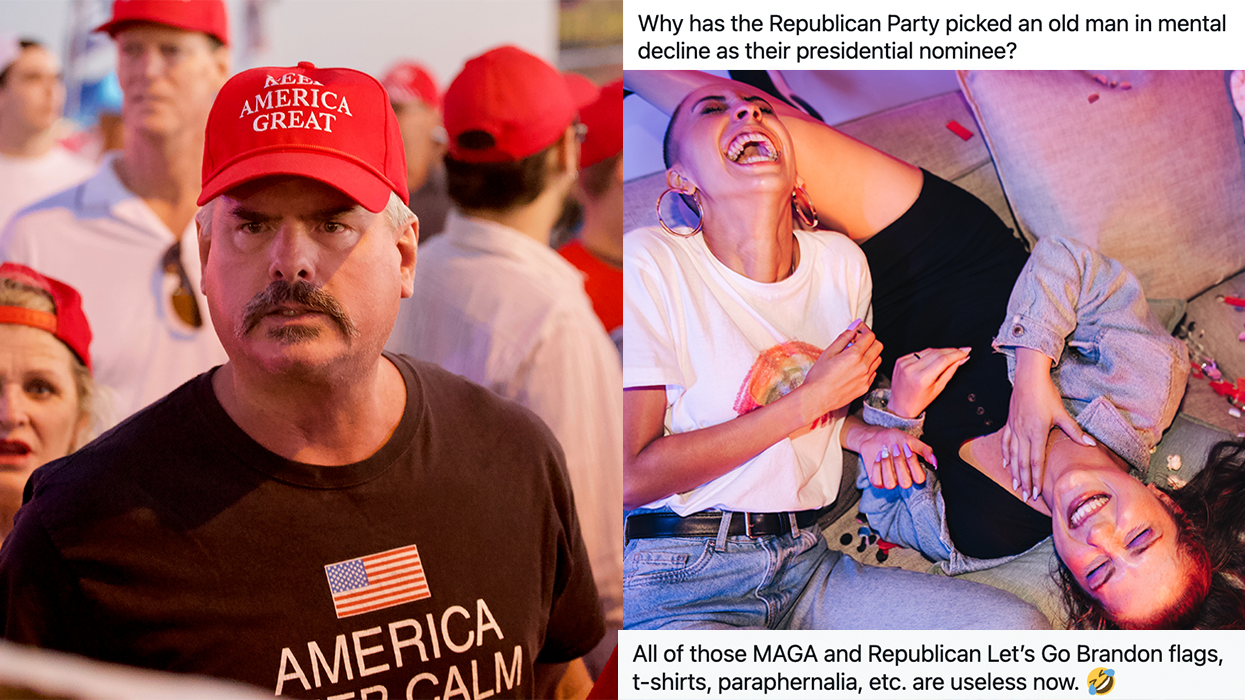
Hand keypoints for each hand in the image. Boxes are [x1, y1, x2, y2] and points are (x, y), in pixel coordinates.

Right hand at [798, 320, 882, 425]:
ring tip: (856, 356)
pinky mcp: (865, 387)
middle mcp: (863, 367)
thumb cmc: (819, 378)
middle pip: (878, 346)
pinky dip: (868, 367)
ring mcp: (866, 378)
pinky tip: (855, 368)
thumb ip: (843, 338)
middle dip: (870, 340)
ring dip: (870, 354)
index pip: (869, 336)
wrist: (817, 398)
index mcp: (854, 356)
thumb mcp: (828, 353)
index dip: (865, 329)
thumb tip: (852, 329)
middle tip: (858, 341)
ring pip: (877, 359)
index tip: (860, 329)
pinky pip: (873, 372)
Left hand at [856, 426, 935, 489]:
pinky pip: (877, 482)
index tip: (907, 447)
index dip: (913, 463)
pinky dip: (877, 468)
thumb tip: (934, 461)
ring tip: (884, 452)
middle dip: (899, 464)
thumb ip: (924, 450)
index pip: (919, 478)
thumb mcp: (911, 441)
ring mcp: (890, 481)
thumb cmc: (894, 439)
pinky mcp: (877, 480)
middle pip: (905, 483)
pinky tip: (878, 456)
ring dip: (886, 466)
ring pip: (890, 485)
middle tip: (895, 448)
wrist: (875, 436)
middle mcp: (902, 478)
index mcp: (913, 471)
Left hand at [888, 347, 970, 417]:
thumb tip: (960, 359)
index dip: (956, 354)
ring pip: (928, 350)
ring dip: (940, 352)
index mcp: (922, 378)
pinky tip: (932, 360)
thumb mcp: (938, 388)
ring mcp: (905, 363)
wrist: (900, 405)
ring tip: (948, 357)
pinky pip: (918, 352)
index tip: (965, 351)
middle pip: (936, 352)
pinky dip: (927, 354)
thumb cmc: (918, 400)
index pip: (943, 359)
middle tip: (961, 352)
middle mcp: (912, 368)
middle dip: (951, 351)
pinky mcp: (900, 360)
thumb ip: (950, 371)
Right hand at [1002, 348, 1094, 500]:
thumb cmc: (1046, 394)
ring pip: (1012, 456)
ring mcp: (1014, 429)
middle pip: (1022, 463)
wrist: (1028, 378)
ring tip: (1015, 486)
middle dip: (1024, 481)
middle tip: (1026, 496)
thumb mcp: (1062, 413)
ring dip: (1014, 472)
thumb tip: (1090, 444)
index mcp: (1036, 433)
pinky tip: (1006, 465)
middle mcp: (1023, 434)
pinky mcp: (1010, 423)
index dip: (1036, 478)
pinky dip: (1005, 455)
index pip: (1036, 461)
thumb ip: (1075, 431)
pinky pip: (1006, 443)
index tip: (1037, 492)